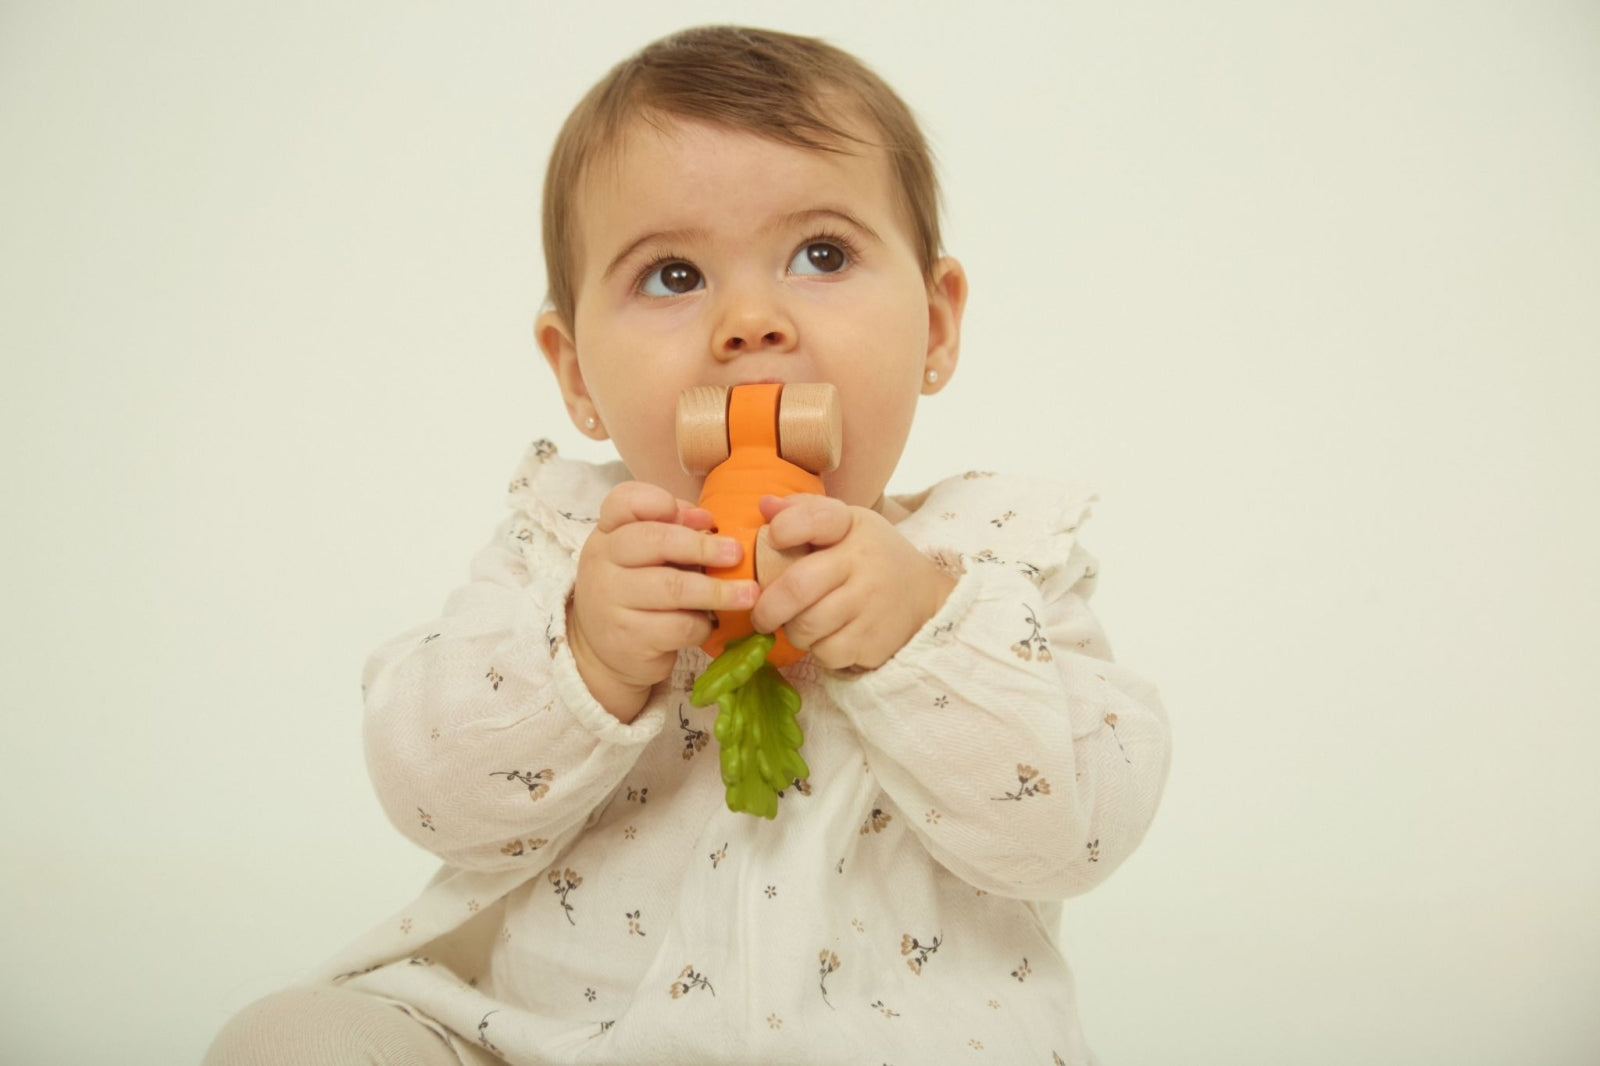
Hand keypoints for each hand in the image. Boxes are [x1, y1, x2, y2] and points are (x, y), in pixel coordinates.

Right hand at [569, 481, 759, 722]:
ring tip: (747, 593)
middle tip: (736, 553)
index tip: (702, 518)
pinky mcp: (628, 639)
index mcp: (608, 534)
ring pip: (672, 588)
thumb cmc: (637, 594)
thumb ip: (673, 530)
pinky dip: (702, 625)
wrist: (606, 653)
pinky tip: (708, 624)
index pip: (623, 502)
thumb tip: (705, 520)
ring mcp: (610, 602)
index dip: (659, 501)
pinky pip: (678, 626)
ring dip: (716, 591)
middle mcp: (601, 563)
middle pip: (653, 541)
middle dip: (702, 546)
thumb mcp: (647, 557)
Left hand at [749, 494, 955, 671]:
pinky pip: (826, 652)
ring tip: (800, 624)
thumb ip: (803, 512)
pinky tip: (827, 637)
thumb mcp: (846, 524)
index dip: (785, 528)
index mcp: (852, 527)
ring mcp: (870, 604)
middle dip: (768, 607)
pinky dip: (818, 650)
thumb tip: (765, 505)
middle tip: (761, 615)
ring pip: (807, 626)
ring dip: (793, 630)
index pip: (814, 519)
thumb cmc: (869, 557)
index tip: (774, 538)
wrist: (923, 596)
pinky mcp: (874, 641)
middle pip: (797, 587)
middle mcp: (863, 563)